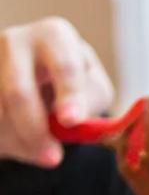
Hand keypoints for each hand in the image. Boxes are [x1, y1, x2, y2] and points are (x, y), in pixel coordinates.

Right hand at [0, 18, 114, 164]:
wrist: (42, 84)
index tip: (70, 120)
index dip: (67, 94)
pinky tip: (19, 140)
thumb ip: (86, 105)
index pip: (63, 66)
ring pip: (0, 111)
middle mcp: (16, 40)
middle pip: (18, 91)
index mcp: (55, 36)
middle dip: (34, 129)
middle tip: (53, 158)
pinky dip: (5, 139)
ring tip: (44, 150)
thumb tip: (67, 122)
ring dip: (20, 139)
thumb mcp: (93, 93)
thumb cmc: (75, 87)